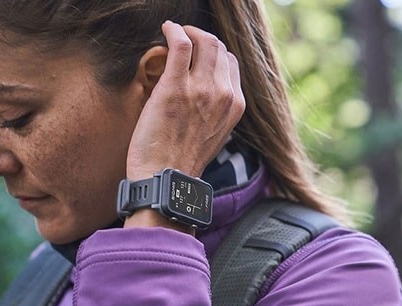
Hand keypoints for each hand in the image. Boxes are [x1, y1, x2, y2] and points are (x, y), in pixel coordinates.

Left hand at [126, 21, 245, 180]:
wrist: (166, 178)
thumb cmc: (183, 160)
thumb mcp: (214, 135)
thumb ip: (216, 110)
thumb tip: (204, 91)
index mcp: (235, 105)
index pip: (231, 62)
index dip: (213, 52)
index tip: (197, 53)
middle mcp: (224, 95)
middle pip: (219, 47)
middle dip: (201, 37)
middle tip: (183, 39)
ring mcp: (201, 90)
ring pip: (204, 40)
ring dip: (187, 31)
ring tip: (173, 33)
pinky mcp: (175, 87)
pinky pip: (181, 43)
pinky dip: (174, 30)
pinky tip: (166, 30)